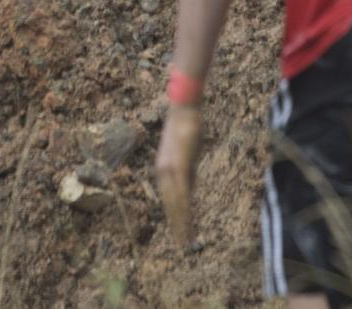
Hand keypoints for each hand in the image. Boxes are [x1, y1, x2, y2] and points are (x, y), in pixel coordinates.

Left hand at [154, 104, 203, 248]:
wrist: (183, 108)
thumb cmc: (187, 126)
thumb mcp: (187, 153)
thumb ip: (188, 170)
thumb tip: (189, 185)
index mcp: (163, 169)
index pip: (168, 198)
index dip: (172, 215)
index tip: (177, 230)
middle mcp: (162, 172)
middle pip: (169, 204)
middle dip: (176, 225)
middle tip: (181, 243)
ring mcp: (169, 170)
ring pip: (174, 202)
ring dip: (180, 222)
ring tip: (185, 239)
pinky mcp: (178, 166)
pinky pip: (181, 192)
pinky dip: (184, 208)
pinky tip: (188, 220)